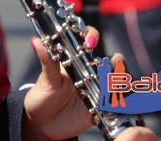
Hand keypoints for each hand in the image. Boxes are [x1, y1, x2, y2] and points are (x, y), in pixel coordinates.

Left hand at [23, 29, 158, 140]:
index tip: (89, 43)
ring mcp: (98, 88)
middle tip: (108, 69)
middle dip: (117, 61)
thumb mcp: (45, 80)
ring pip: (120, 78)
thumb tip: (36, 41)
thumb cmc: (43, 97)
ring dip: (123, 80)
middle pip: (112, 59)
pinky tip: (118, 102)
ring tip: (114, 86)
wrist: (44, 125)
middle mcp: (90, 71)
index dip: (91, 36)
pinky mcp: (103, 106)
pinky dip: (124, 100)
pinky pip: (119, 101)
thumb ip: (47, 61)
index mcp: (74, 59)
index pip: (87, 39)